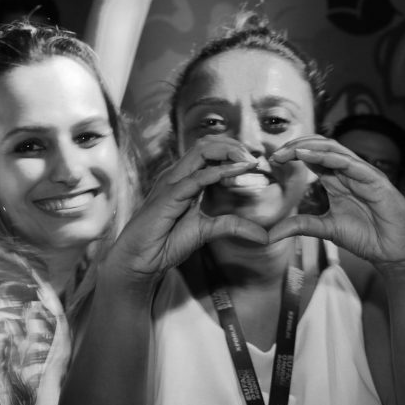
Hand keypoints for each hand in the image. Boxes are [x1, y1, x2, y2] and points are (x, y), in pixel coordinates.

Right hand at [105, 136, 268, 283]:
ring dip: (229, 153)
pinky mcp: (168, 196)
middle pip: (206, 144)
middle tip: (254, 159)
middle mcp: (177, 176)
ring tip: (249, 162)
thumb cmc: (166, 242)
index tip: (254, 163)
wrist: (140, 260)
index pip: (209, 151)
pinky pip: (196, 178)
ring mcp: (171, 183)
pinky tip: (236, 173)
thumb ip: (233, 226)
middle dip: (233, 146)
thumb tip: (264, 236)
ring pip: (201, 152)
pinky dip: (219, 172)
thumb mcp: (208, 231)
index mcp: (185, 179)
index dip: (233, 152)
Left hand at [268, 136, 404, 272]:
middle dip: (297, 146)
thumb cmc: (367, 237)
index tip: (273, 160)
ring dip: (309, 147)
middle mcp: (349, 172)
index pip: (313, 157)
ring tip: (289, 151)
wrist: (396, 251)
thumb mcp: (326, 229)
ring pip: (334, 150)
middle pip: (321, 147)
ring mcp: (363, 174)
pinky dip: (329, 158)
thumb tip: (269, 234)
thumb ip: (300, 226)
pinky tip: (309, 156)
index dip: (293, 154)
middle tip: (276, 154)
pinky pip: (350, 163)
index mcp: (337, 180)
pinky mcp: (375, 180)